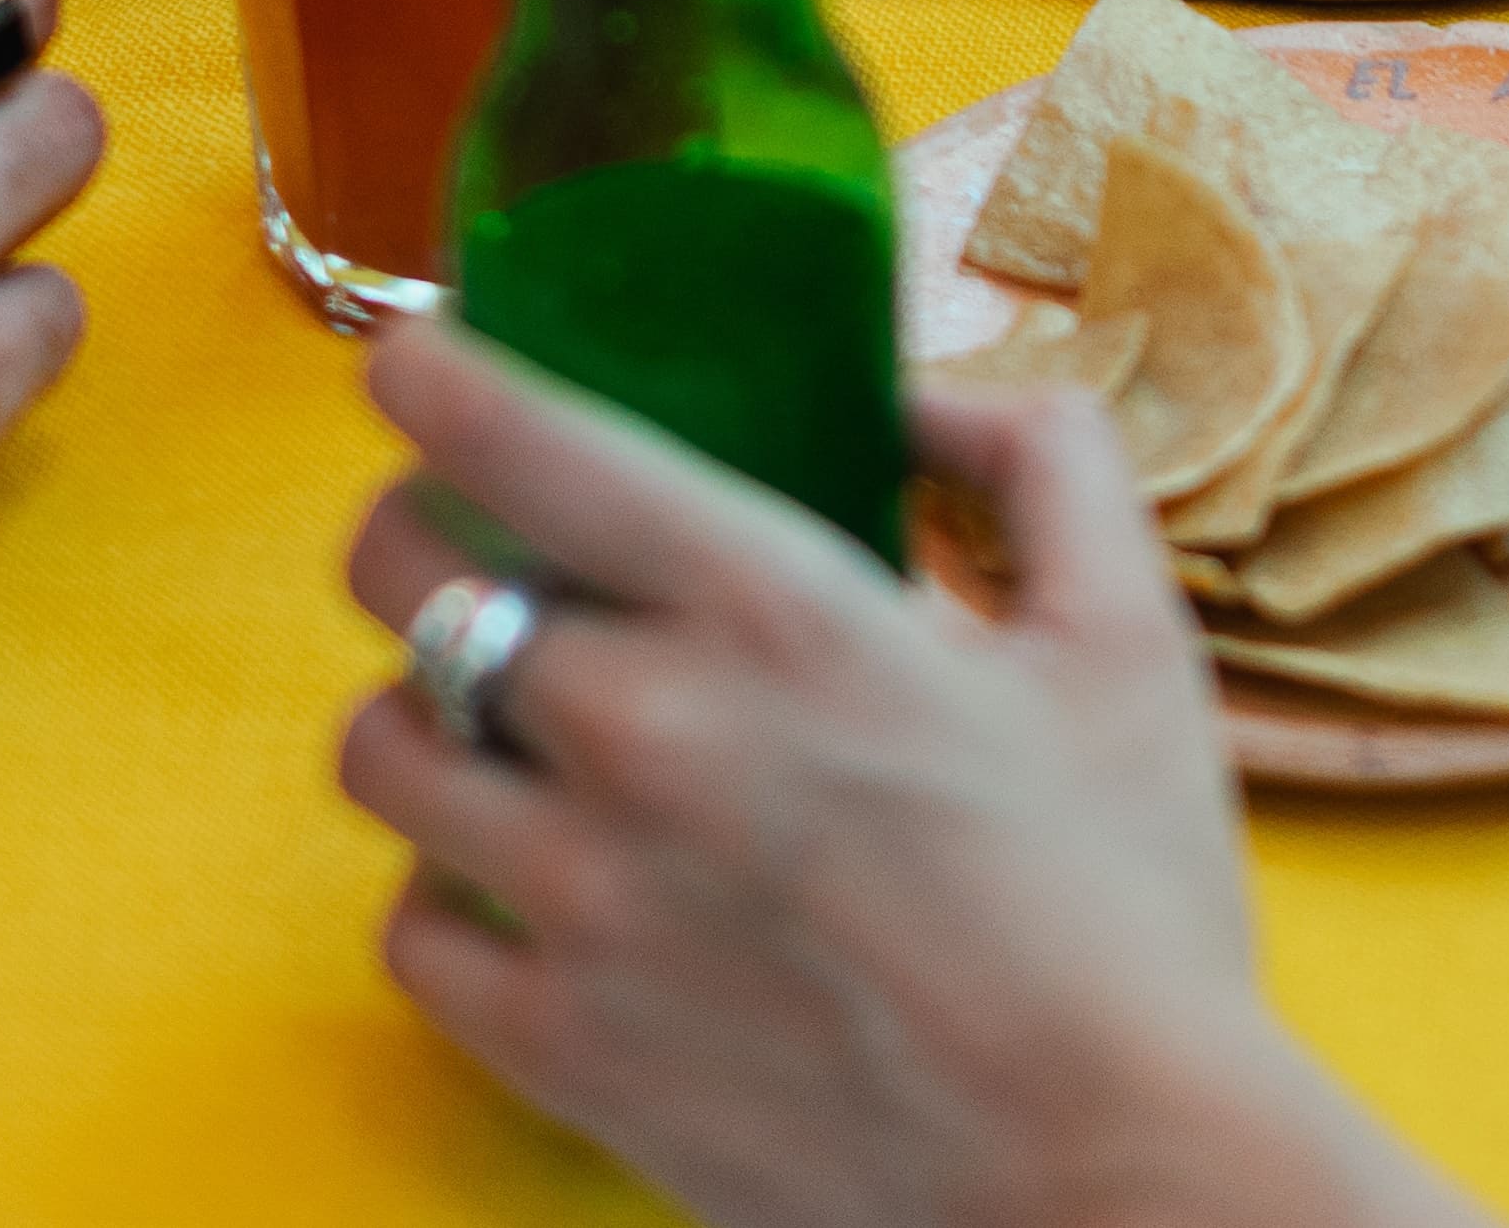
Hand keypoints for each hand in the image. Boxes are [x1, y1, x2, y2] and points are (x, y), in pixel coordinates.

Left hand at [334, 329, 1474, 1227]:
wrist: (1111, 1188)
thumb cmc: (1128, 917)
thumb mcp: (1129, 641)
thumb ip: (1041, 464)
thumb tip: (927, 398)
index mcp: (774, 610)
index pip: (519, 439)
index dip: (429, 375)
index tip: (412, 362)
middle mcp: (644, 732)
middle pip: (402, 578)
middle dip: (411, 536)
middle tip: (459, 544)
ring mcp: (580, 900)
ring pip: (378, 747)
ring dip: (423, 714)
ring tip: (492, 725)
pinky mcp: (557, 1046)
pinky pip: (405, 931)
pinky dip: (445, 893)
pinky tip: (520, 882)